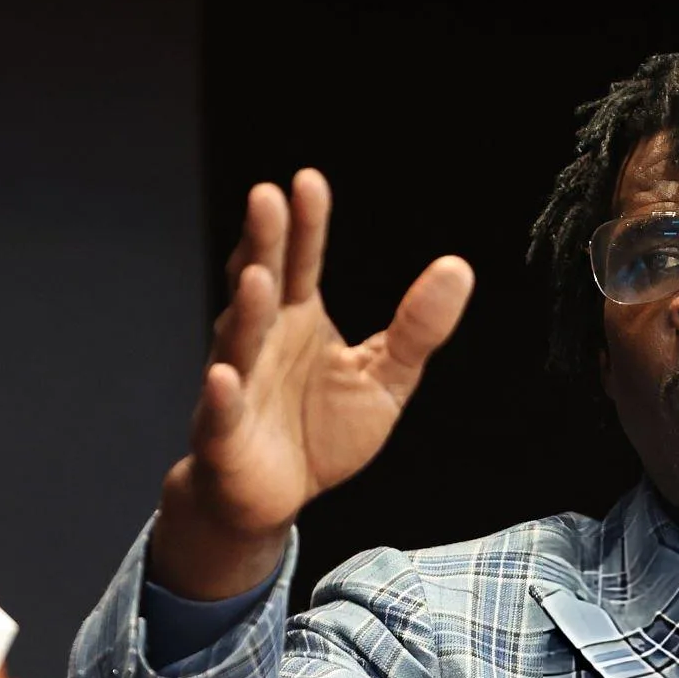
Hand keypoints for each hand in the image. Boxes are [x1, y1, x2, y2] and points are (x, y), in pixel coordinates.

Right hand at [149, 169, 473, 597]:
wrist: (275, 496)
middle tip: (266, 196)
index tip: (308, 181)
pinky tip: (223, 377)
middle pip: (262, 282)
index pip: (300, 260)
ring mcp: (237, 383)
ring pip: (238, 340)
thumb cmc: (320, 430)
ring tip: (256, 277)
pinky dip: (220, 395)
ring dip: (245, 309)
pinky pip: (220, 412)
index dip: (304, 223)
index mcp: (297, 318)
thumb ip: (417, 327)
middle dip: (263, 242)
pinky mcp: (223, 434)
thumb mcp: (383, 378)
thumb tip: (459, 267)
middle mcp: (260, 339)